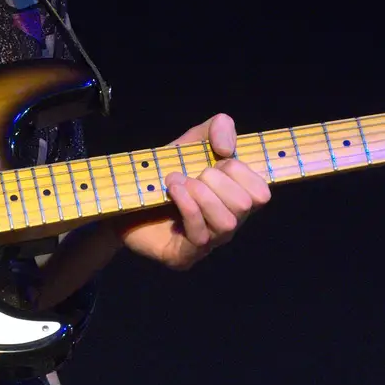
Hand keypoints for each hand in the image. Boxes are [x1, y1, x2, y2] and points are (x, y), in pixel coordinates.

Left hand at [112, 113, 269, 269]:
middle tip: (191, 174)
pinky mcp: (185, 256)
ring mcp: (208, 244)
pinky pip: (200, 234)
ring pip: (227, 222)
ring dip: (200, 194)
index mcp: (235, 199)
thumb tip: (227, 148)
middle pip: (246, 205)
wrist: (122, 195)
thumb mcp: (192, 141)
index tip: (213, 162)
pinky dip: (188, 206)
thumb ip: (217, 128)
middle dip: (216, 180)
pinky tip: (172, 192)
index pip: (262, 192)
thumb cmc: (162, 170)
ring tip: (176, 183)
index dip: (238, 170)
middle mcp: (228, 224)